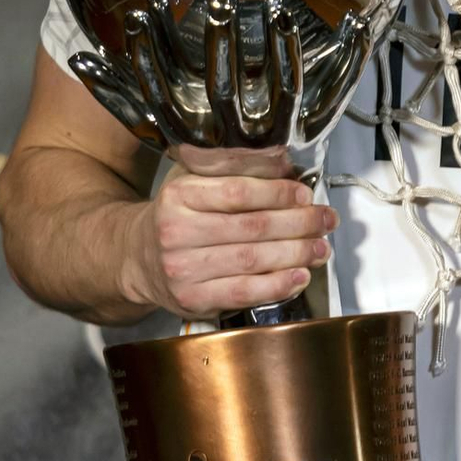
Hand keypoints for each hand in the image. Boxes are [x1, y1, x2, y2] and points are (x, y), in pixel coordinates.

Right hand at [126, 145, 336, 318]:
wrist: (136, 258)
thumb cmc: (175, 216)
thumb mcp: (194, 179)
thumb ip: (236, 167)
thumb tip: (282, 161)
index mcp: (179, 195)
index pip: (238, 192)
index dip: (279, 194)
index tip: (305, 196)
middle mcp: (176, 232)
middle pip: (252, 227)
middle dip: (298, 223)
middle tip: (325, 220)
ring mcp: (183, 269)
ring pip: (252, 260)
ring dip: (295, 254)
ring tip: (320, 248)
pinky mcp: (193, 299)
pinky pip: (244, 292)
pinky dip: (277, 285)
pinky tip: (299, 276)